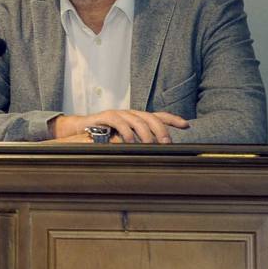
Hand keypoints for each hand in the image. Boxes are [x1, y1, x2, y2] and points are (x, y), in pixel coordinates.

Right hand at [50, 110, 190, 143]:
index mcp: (137, 118)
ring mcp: (119, 114)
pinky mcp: (106, 116)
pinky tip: (129, 141)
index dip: (173, 119)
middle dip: (161, 129)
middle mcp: (130, 114)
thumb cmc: (104, 136)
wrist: (80, 130)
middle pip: (150, 117)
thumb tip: (156, 154)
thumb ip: (138, 143)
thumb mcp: (124, 140)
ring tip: (150, 145)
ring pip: (137, 119)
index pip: (158, 115)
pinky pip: (119, 121)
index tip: (187, 125)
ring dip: (145, 133)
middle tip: (167, 143)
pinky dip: (126, 131)